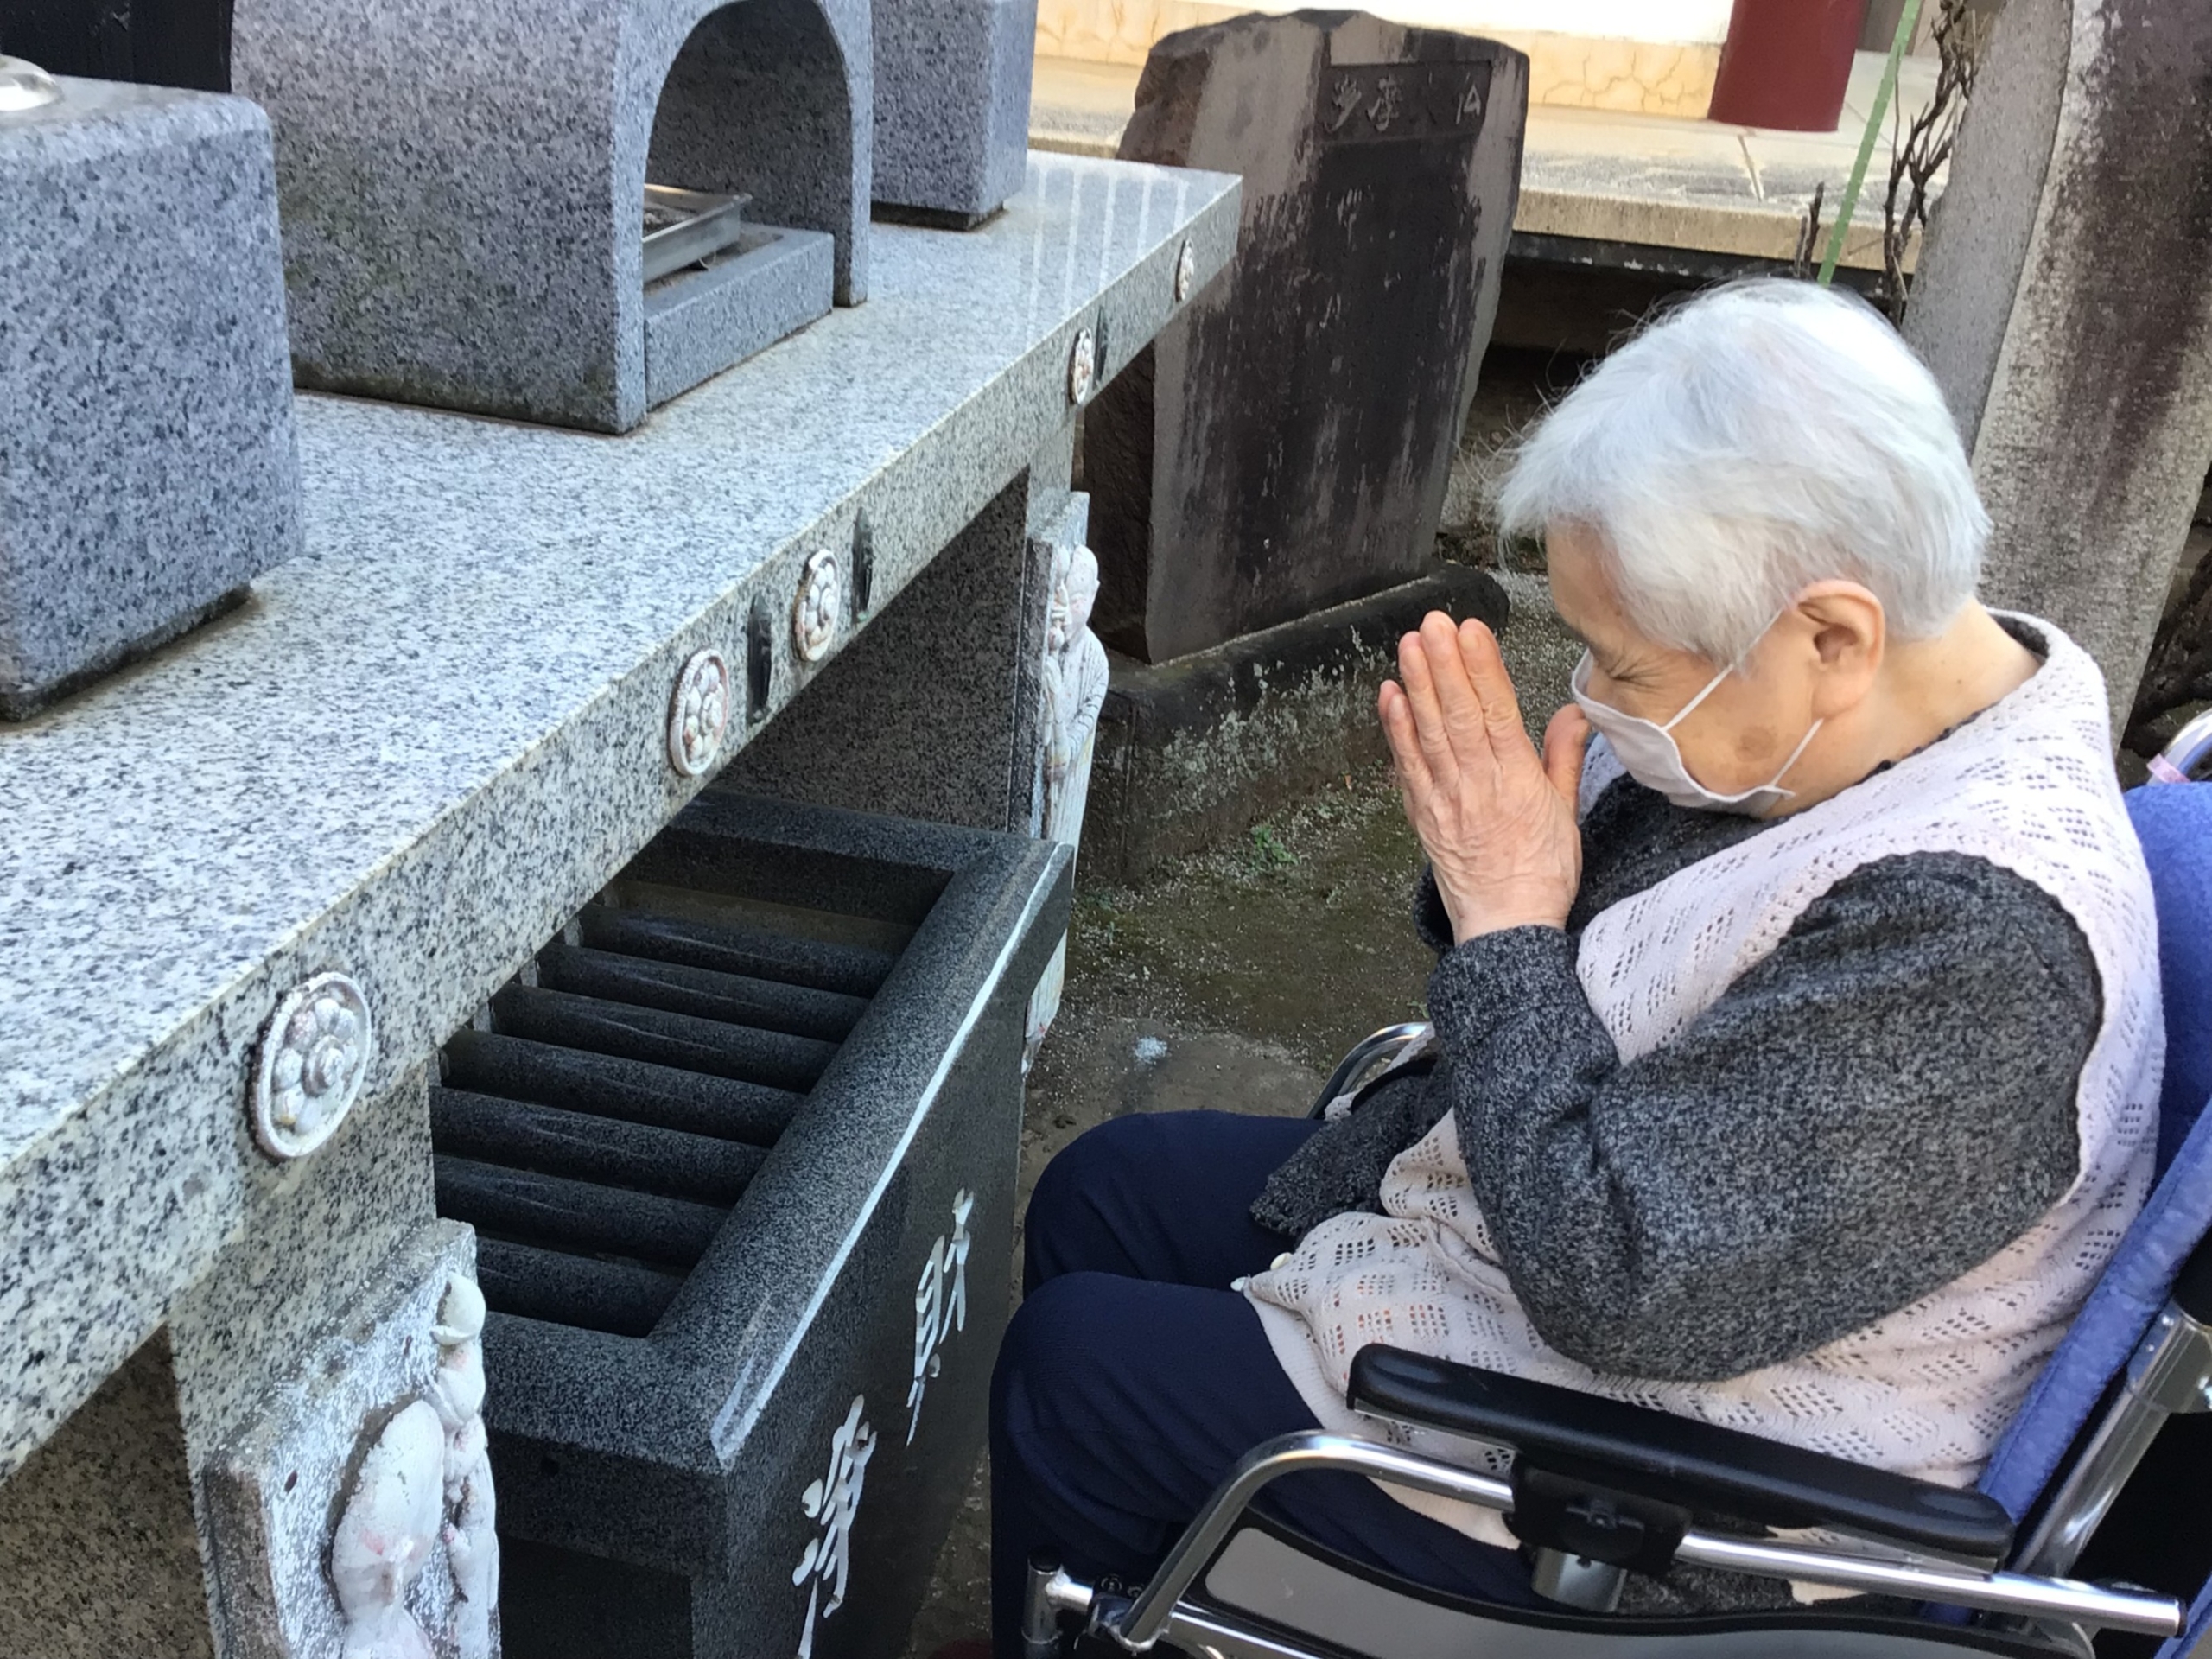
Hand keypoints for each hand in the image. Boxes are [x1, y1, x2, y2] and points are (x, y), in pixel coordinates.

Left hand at [1380, 613, 1587, 942]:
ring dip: (1418, 686)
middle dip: (1444, 665)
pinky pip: (1407, 767)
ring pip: (1430, 734)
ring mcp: (1446, 799)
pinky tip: (1390, 697)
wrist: (1507, 927)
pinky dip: (1396, 730)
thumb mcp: (1566, 812)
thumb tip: (1572, 712)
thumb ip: (1563, 757)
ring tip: (1410, 646)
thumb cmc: (1541, 873)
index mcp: (1518, 781)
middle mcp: (1479, 785)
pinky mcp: (1423, 815)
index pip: (1498, 713)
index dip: (1483, 669)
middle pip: (1459, 716)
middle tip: (1433, 623)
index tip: (1473, 632)